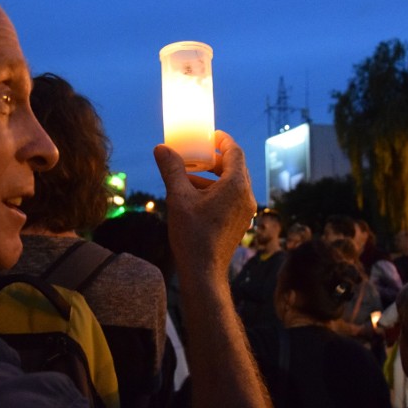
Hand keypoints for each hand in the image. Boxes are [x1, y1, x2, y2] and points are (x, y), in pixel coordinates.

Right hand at [154, 130, 255, 276]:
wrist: (204, 272)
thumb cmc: (193, 234)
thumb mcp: (178, 198)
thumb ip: (171, 169)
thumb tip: (161, 148)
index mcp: (236, 185)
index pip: (234, 152)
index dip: (222, 140)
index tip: (209, 135)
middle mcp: (246, 196)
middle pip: (234, 167)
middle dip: (214, 159)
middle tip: (196, 154)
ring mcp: (245, 211)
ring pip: (231, 184)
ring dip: (211, 177)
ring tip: (187, 177)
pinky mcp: (239, 222)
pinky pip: (231, 198)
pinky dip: (215, 191)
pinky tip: (194, 198)